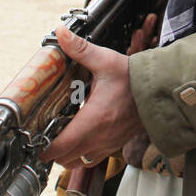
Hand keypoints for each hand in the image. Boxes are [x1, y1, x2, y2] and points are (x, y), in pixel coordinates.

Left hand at [40, 21, 152, 171]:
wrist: (161, 91)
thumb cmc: (134, 79)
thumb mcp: (105, 61)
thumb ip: (80, 49)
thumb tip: (61, 34)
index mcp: (93, 120)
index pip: (60, 147)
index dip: (43, 147)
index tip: (35, 138)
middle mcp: (99, 138)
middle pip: (65, 160)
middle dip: (51, 151)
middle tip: (43, 135)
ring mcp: (108, 144)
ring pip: (78, 162)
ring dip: (66, 155)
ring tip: (60, 138)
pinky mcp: (115, 144)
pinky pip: (92, 158)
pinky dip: (82, 153)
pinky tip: (79, 136)